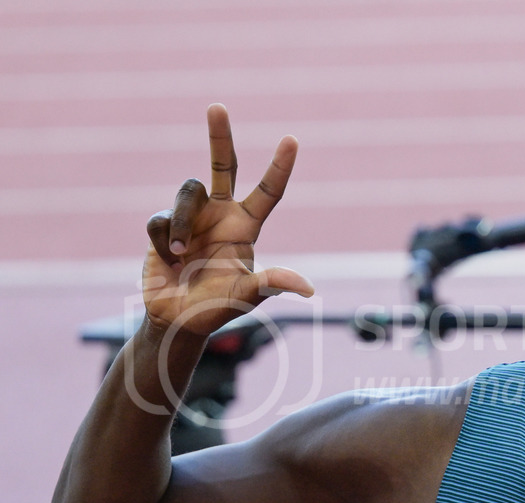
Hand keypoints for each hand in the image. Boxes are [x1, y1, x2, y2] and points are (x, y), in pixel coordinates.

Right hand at [143, 104, 313, 336]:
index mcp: (246, 227)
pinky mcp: (164, 225)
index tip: (292, 140)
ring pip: (186, 193)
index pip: (268, 191)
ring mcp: (192, 217)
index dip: (280, 167)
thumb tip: (308, 289)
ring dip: (183, 223)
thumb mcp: (246, 296)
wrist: (177, 319)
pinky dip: (164, 243)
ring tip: (182, 254)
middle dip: (219, 136)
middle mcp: (221, 215)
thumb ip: (271, 285)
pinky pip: (161, 220)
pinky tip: (169, 261)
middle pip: (223, 165)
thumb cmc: (218, 308)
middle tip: (217, 106)